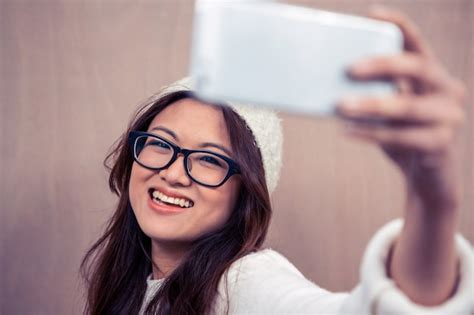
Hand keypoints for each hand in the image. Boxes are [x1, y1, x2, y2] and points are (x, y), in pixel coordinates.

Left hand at [336, 6, 466, 211]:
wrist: (425, 175)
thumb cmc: (401, 133)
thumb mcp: (389, 109)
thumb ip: (374, 93)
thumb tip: (328, 80)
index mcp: (432, 73)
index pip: (417, 42)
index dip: (399, 24)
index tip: (372, 14)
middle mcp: (446, 89)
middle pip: (417, 67)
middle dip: (382, 65)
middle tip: (349, 69)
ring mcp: (448, 117)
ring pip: (408, 106)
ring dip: (371, 105)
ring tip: (340, 106)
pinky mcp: (441, 144)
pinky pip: (402, 137)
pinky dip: (371, 134)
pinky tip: (346, 132)